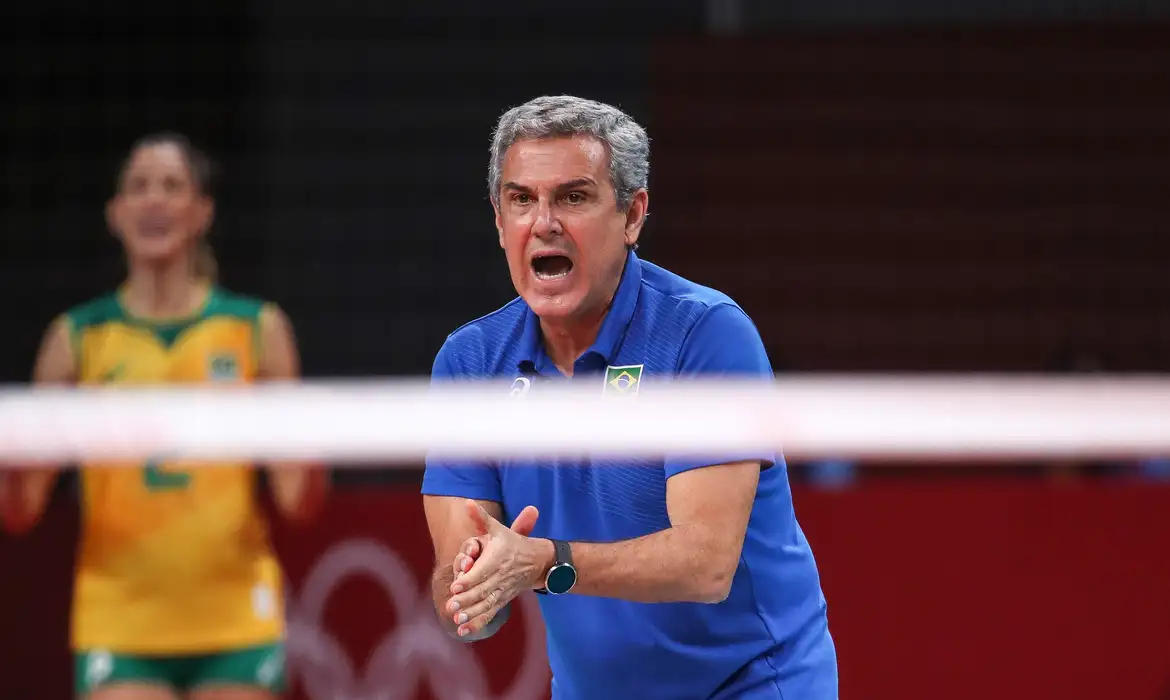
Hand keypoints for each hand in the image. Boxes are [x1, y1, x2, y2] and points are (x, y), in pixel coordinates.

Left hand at [446, 500, 551, 637]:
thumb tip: (467, 502)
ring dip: (471, 613)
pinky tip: (463, 632)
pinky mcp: (502, 600)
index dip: (469, 579)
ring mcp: (502, 590)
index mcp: (498, 558)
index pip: (482, 571)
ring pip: (486, 604)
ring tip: (456, 620)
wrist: (538, 562)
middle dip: (466, 599)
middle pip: (482, 590)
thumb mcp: (499, 529)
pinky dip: (477, 624)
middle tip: (451, 605)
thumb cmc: (513, 543)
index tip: (455, 586)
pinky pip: (490, 614)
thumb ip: (481, 518)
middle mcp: (500, 576)